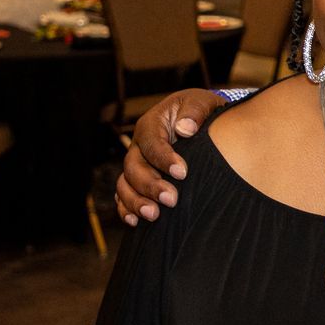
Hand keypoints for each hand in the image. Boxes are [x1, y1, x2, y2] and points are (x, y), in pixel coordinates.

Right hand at [116, 88, 221, 225]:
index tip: (182, 173)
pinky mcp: (137, 180)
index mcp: (151, 124)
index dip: (163, 158)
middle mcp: (139, 145)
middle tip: (172, 200)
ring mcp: (136, 164)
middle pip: (133, 166)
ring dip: (136, 201)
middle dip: (150, 185)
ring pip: (125, 184)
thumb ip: (195, 111)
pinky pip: (123, 196)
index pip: (151, 142)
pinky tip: (135, 222)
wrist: (199, 121)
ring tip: (153, 215)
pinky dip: (126, 209)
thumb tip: (186, 129)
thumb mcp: (201, 102)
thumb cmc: (200, 111)